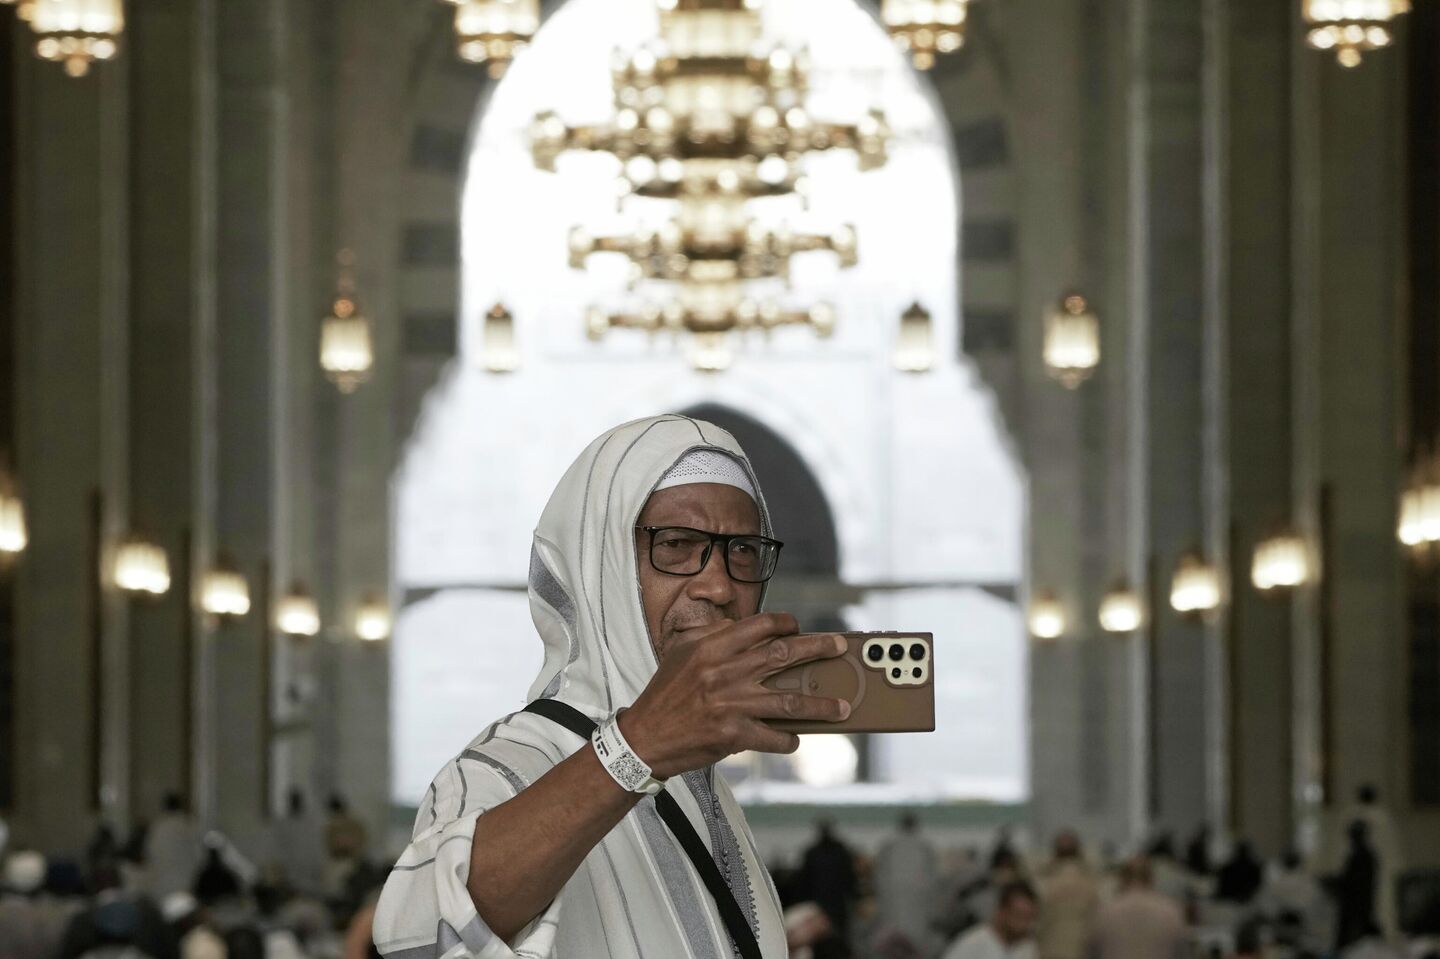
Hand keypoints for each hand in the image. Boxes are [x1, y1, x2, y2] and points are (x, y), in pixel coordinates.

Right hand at [618, 612, 851, 778]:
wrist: (645, 737)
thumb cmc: (665, 693)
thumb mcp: (683, 652)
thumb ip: (713, 635)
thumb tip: (744, 625)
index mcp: (712, 648)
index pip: (760, 625)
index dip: (785, 623)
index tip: (798, 627)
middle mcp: (724, 673)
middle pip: (783, 655)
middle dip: (818, 649)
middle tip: (840, 647)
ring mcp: (731, 705)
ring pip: (788, 702)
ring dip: (820, 704)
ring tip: (843, 706)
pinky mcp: (732, 734)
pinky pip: (772, 737)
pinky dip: (788, 739)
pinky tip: (796, 738)